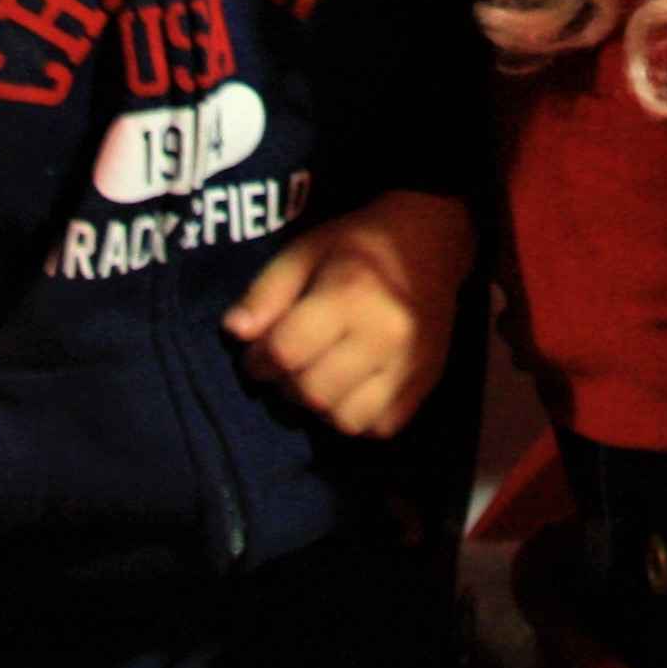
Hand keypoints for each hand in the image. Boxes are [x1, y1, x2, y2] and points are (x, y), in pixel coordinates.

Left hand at [223, 189, 474, 438]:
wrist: (431, 240)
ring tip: (319, 379)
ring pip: (346, 420)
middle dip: (286, 387)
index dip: (258, 361)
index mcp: (350, 294)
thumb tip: (235, 332)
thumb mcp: (304, 251)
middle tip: (286, 368)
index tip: (256, 356)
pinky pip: (380, 426)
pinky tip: (351, 389)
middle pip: (313, 392)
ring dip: (321, 408)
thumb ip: (266, 292)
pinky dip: (358, 417)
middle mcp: (384, 335)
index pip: (287, 352)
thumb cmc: (358, 244)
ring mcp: (410, 364)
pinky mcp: (426, 382)